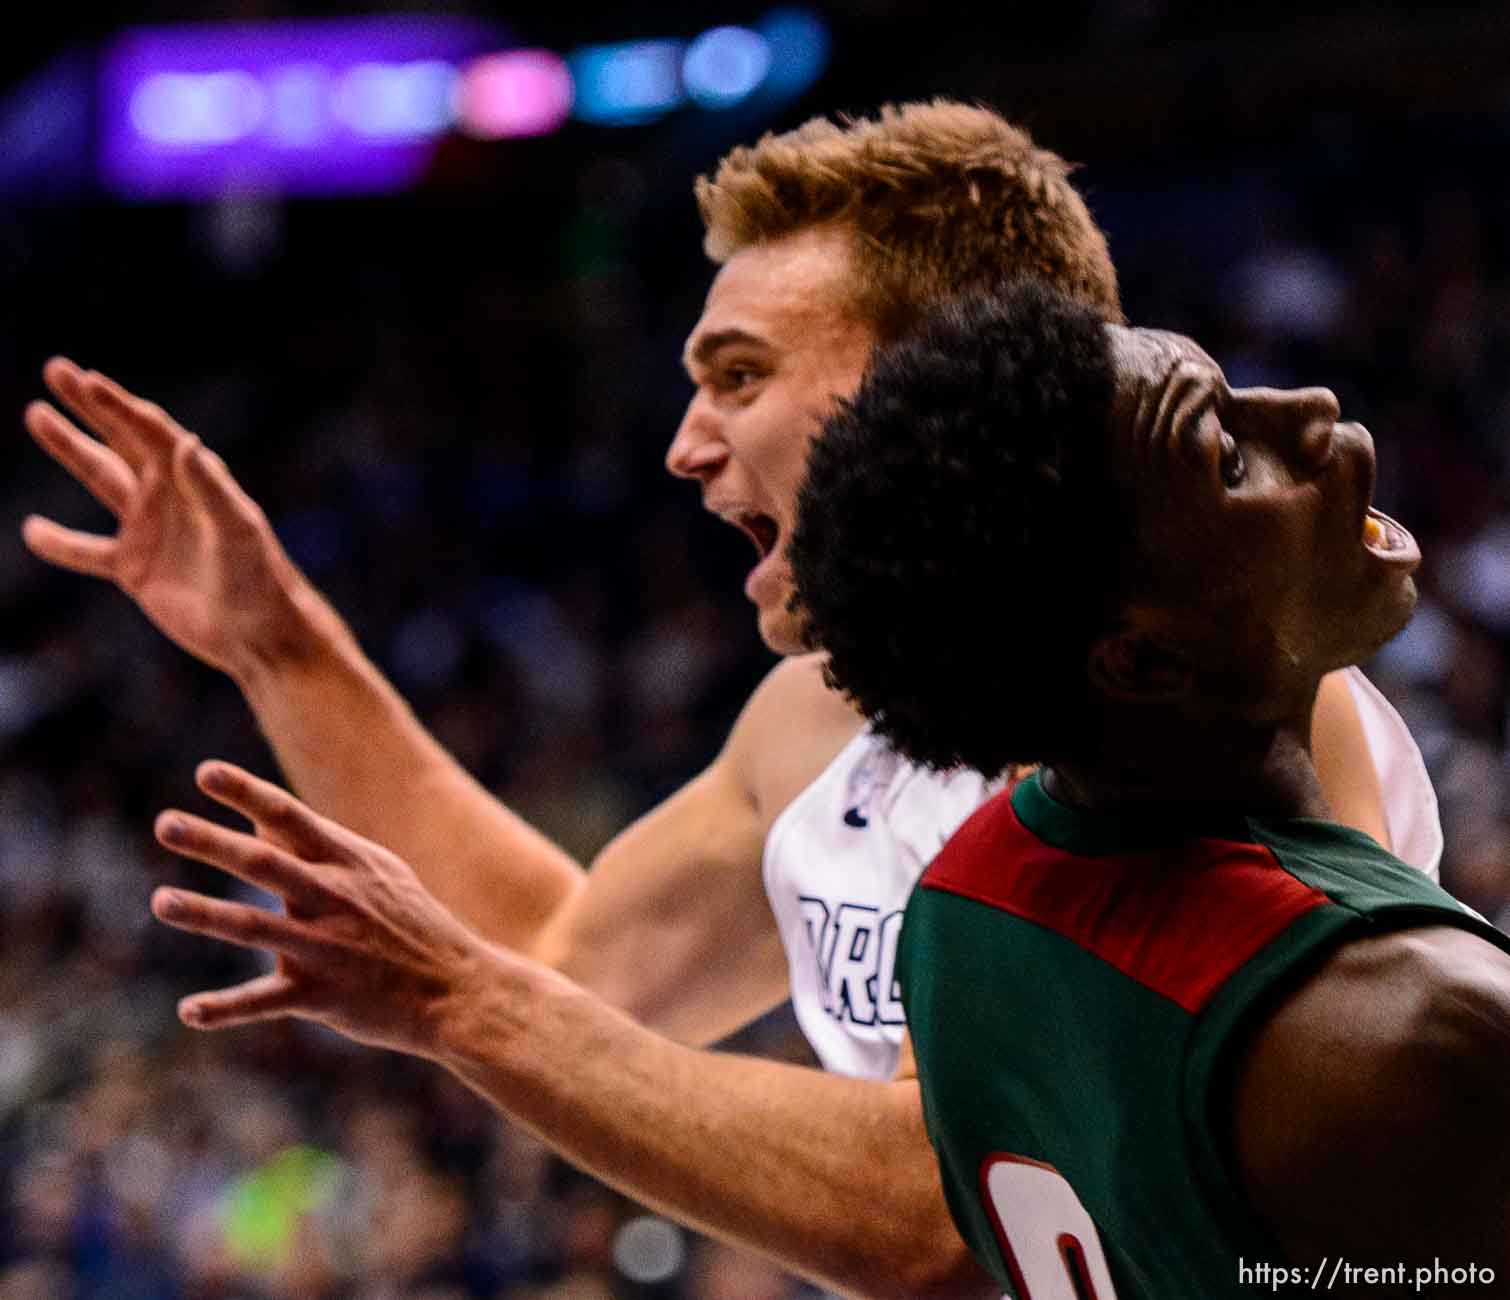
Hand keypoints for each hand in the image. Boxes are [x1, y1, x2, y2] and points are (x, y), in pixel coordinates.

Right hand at [22, 360, 310, 680]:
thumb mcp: (239, 531)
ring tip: (36, 414)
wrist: (260, 634)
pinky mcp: (136, 568)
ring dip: (71, 448)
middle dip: (91, 406)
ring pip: (101, 479)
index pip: (151, 431)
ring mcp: (151, 529)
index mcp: (195, 480)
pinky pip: (87, 551)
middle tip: (56, 369)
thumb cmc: (260, 580)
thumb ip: (212, 487)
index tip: (86, 379)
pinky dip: (60, 543)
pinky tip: (32, 531)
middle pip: (122, 439)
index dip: (118, 405)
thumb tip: (186, 441)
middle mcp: (170, 496)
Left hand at [150, 760, 493, 1058]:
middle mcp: (335, 898)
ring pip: (254, 926)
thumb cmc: (412, 925)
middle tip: (164, 822)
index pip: (291, 817)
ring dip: (204, 913)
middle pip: (264, 863)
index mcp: (349, 863)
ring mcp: (327, 947)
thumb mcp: (377, 874)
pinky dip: (225, 1008)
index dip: (247, 792)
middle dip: (212, 842)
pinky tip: (189, 1011)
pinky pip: (265, 1001)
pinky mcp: (322, 995)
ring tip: (160, 900)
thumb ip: (317, 847)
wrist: (459, 989)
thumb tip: (256, 816)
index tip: (204, 772)